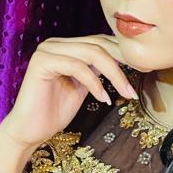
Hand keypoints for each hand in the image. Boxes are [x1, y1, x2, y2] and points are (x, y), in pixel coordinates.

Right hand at [0, 33, 138, 150]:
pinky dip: (95, 83)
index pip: (100, 41)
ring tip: (126, 93)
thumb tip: (124, 61)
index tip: (143, 69)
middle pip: (98, 44)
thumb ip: (97, 71)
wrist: (29, 131)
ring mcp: (47, 50)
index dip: (123, 54)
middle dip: (123, 62)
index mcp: (65, 47)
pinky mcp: (41, 62)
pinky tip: (103, 99)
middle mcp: (55, 44)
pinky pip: (77, 66)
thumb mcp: (83, 87)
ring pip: (91, 53)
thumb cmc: (54, 112)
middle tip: (140, 79)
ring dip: (114, 74)